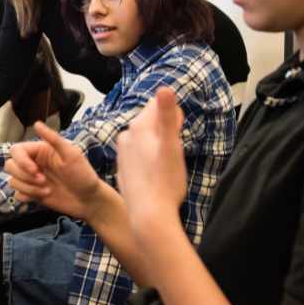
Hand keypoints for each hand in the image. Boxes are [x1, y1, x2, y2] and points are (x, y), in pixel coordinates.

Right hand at [5, 121, 102, 219]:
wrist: (89, 200)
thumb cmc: (84, 175)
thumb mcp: (72, 154)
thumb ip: (53, 138)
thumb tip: (36, 123)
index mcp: (41, 151)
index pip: (16, 151)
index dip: (21, 161)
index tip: (36, 171)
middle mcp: (34, 163)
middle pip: (10, 166)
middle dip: (25, 177)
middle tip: (44, 182)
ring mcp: (32, 179)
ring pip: (13, 181)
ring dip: (29, 188)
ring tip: (48, 191)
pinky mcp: (33, 194)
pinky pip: (17, 195)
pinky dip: (27, 197)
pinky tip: (43, 197)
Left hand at [117, 88, 186, 237]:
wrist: (148, 216)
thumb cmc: (165, 181)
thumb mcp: (172, 146)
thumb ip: (168, 116)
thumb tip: (164, 88)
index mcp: (138, 127)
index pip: (156, 105)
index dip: (173, 115)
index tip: (180, 130)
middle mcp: (126, 137)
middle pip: (150, 122)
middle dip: (165, 130)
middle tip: (176, 150)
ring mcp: (122, 155)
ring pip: (144, 139)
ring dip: (157, 145)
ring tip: (167, 163)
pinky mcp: (124, 171)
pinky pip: (138, 156)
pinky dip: (148, 160)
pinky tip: (156, 173)